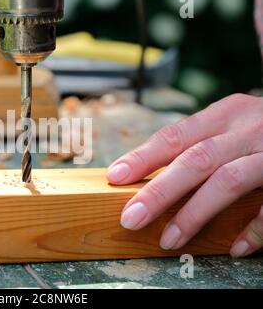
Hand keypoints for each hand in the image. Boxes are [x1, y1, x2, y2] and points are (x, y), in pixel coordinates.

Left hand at [106, 94, 262, 257]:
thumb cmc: (260, 131)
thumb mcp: (230, 125)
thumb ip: (199, 144)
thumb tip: (150, 175)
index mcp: (224, 114)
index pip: (174, 135)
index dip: (143, 156)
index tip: (115, 176)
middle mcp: (246, 129)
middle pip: (195, 160)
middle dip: (159, 191)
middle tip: (130, 218)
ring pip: (227, 181)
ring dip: (194, 214)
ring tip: (169, 239)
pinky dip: (254, 229)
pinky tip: (235, 248)